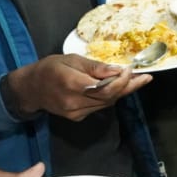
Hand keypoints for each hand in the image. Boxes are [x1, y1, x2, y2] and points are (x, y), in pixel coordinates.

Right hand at [6, 54, 149, 120]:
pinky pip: (99, 106)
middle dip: (129, 86)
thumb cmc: (50, 68)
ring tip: (138, 80)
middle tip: (145, 77)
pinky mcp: (77, 117)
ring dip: (123, 92)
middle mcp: (74, 102)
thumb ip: (95, 66)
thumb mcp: (71, 59)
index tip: (131, 70)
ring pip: (106, 103)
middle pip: (108, 97)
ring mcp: (75, 112)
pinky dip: (110, 97)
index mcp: (71, 83)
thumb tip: (117, 70)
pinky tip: (119, 87)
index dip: (121, 81)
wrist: (31, 89)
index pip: (104, 88)